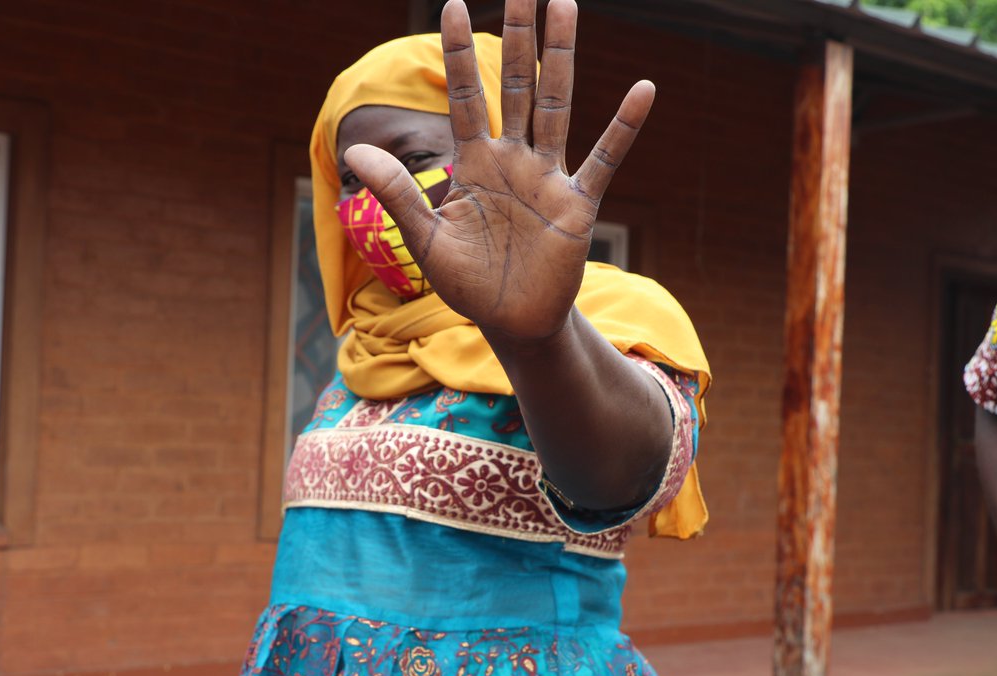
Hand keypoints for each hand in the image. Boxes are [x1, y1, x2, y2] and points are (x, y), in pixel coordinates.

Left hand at [343, 0, 654, 341]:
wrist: (510, 322)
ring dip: (560, 57)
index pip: (464, 96)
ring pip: (554, 105)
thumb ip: (397, 192)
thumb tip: (354, 152)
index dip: (457, 52)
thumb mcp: (424, 239)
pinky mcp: (577, 205)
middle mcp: (512, 159)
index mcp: (474, 164)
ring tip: (565, 4)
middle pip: (514, 85)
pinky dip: (623, 128)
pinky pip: (604, 160)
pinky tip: (642, 89)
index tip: (453, 4)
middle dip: (517, 36)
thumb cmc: (467, 282)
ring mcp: (547, 178)